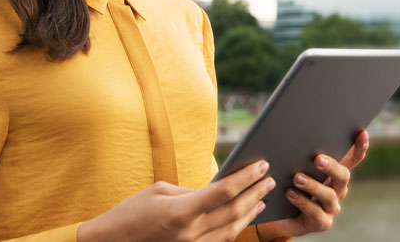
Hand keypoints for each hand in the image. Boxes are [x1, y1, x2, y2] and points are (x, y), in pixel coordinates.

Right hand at [78, 160, 274, 241]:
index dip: (246, 177)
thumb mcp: (160, 191)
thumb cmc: (131, 212)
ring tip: (262, 197)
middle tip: (268, 179)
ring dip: (249, 212)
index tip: (261, 165)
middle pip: (233, 211)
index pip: (223, 191)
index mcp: (181, 211)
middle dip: (254, 193)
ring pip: (231, 230)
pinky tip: (244, 216)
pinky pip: (220, 241)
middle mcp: (189, 233)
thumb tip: (217, 188)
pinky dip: (235, 227)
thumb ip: (192, 191)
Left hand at [257, 130, 369, 239]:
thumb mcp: (294, 167)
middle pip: (343, 176)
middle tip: (317, 159)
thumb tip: (295, 133)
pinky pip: (316, 212)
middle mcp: (337, 189)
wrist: (278, 215)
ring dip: (313, 185)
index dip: (359, 148)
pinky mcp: (322, 222)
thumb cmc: (287, 185)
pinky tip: (290, 193)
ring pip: (329, 195)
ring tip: (297, 178)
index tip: (362, 134)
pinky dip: (302, 201)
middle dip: (332, 167)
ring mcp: (331, 207)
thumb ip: (300, 154)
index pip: (352, 159)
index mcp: (334, 173)